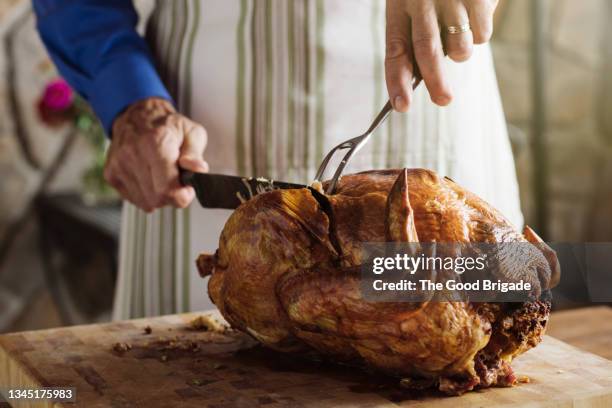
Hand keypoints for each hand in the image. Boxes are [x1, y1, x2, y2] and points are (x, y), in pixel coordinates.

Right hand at [104, 97, 208, 211]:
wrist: (137, 116)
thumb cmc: (167, 125)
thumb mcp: (191, 132)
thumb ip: (195, 153)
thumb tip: (198, 169)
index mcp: (155, 143)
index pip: (167, 189)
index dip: (183, 196)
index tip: (188, 189)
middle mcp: (133, 155)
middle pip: (158, 199)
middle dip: (172, 196)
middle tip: (178, 181)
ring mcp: (119, 166)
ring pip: (146, 203)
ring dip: (159, 196)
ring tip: (163, 177)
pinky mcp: (111, 174)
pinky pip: (135, 199)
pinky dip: (146, 194)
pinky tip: (150, 178)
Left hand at [385, 0, 497, 110]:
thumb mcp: (416, 1)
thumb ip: (417, 35)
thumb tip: (421, 78)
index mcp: (400, 4)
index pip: (395, 50)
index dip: (396, 80)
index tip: (401, 106)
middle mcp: (422, 1)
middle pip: (426, 51)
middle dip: (435, 82)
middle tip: (443, 100)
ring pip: (459, 48)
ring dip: (462, 51)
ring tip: (460, 31)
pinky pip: (483, 34)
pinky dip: (481, 32)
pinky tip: (476, 11)